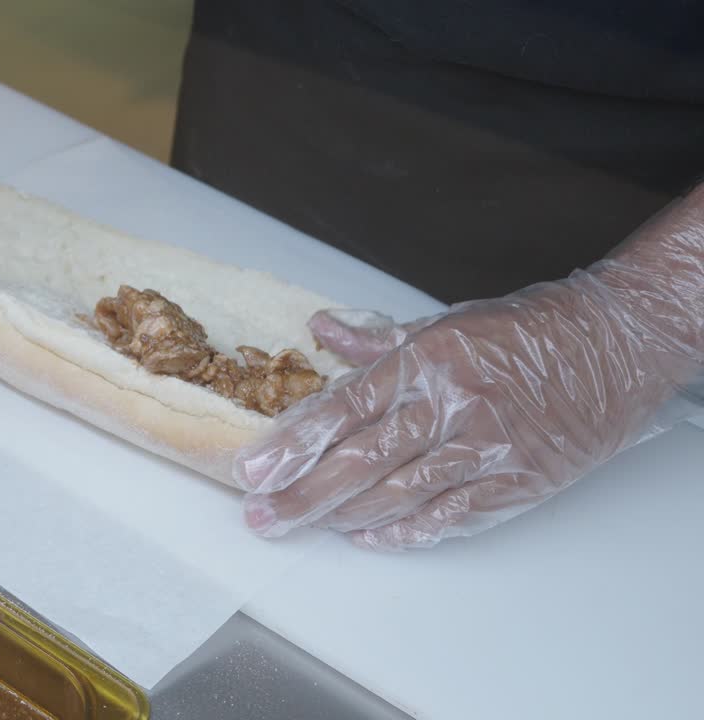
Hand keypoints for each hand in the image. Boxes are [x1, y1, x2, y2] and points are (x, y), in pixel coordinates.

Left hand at [235, 256, 702, 549]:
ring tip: (301, 525)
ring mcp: (485, 451)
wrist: (613, 348)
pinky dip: (403, 531)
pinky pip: (447, 518)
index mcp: (427, 362)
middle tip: (261, 517)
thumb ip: (377, 340)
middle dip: (303, 494)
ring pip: (397, 495)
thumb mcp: (446, 322)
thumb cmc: (527, 332)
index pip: (344, 410)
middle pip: (360, 462)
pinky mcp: (514, 484)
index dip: (293, 444)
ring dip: (343, 515)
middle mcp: (452, 408)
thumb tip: (321, 331)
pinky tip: (366, 537)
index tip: (254, 470)